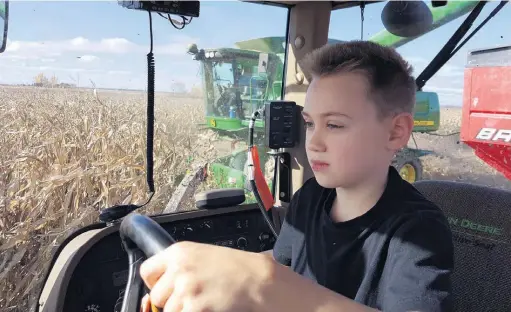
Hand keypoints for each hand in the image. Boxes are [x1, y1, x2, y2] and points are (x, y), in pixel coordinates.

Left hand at [139, 241, 275, 311]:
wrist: (257, 280)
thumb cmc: (235, 268)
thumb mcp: (202, 255)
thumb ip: (178, 267)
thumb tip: (157, 287)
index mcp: (179, 253)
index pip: (147, 271)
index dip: (155, 283)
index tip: (165, 288)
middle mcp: (179, 269)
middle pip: (155, 296)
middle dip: (170, 301)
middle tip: (190, 298)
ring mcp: (186, 289)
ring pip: (168, 311)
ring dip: (182, 310)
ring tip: (202, 302)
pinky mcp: (195, 308)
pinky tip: (208, 308)